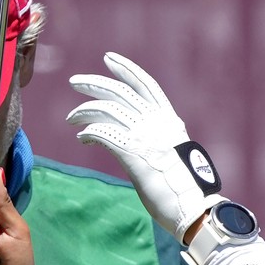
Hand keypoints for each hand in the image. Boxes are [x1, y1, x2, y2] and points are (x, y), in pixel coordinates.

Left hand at [68, 52, 222, 241]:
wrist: (192, 205)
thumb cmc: (183, 187)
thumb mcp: (174, 152)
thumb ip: (158, 139)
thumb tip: (140, 139)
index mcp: (168, 119)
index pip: (145, 84)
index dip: (126, 68)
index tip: (108, 58)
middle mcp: (156, 122)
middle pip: (119, 91)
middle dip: (94, 83)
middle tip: (75, 81)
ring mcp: (144, 136)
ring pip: (107, 110)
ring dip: (84, 111)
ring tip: (71, 118)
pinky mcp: (132, 153)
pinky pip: (103, 133)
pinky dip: (89, 132)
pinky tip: (82, 137)